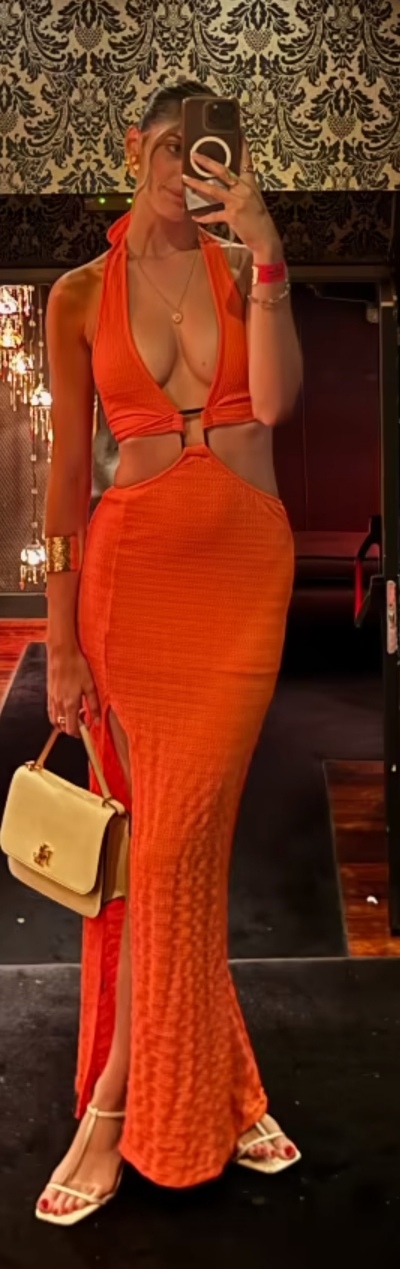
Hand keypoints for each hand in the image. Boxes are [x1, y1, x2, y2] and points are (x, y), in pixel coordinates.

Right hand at [47, 642, 100, 737]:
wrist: (61, 653)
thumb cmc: (77, 667)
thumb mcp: (90, 686)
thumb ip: (94, 706)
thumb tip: (97, 722)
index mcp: (70, 704)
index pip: (71, 729)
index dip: (79, 733)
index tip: (86, 729)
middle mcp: (59, 704)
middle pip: (62, 726)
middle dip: (72, 728)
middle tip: (83, 719)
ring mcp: (52, 699)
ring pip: (55, 720)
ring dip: (64, 722)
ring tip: (75, 713)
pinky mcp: (49, 693)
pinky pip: (51, 711)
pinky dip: (57, 715)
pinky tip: (65, 707)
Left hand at [182, 135, 281, 256]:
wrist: (265, 237)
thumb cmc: (258, 219)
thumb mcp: (253, 199)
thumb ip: (241, 189)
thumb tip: (227, 183)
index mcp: (250, 183)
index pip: (246, 160)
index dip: (242, 146)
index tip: (238, 132)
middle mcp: (244, 189)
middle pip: (223, 171)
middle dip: (207, 162)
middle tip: (194, 155)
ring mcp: (238, 202)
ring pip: (213, 190)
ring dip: (197, 184)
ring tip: (185, 179)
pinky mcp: (232, 216)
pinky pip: (214, 215)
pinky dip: (204, 217)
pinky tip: (195, 217)